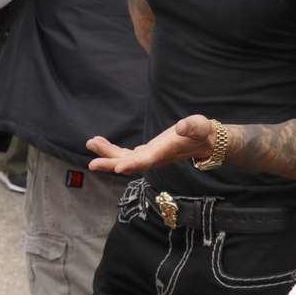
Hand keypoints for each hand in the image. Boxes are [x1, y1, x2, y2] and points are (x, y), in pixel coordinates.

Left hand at [87, 115, 214, 174]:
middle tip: (92, 163)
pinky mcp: (147, 152)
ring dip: (107, 154)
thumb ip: (191, 127)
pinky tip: (100, 143)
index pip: (147, 161)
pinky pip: (126, 154)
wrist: (204, 141)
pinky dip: (112, 150)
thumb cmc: (202, 132)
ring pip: (125, 159)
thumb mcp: (199, 127)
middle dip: (111, 163)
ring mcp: (149, 156)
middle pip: (130, 164)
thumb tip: (181, 127)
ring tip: (91, 143)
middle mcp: (154, 157)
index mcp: (165, 152)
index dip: (133, 164)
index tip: (118, 168)